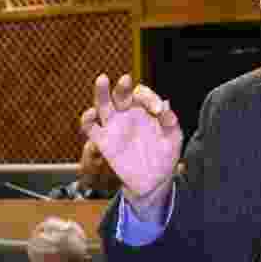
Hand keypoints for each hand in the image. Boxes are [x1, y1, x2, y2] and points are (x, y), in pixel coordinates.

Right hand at [80, 74, 181, 217]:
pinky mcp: (102, 141)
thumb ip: (171, 122)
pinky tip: (91, 113)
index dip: (148, 97)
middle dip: (123, 86)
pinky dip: (87, 119)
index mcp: (144, 110)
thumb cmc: (164, 157)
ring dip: (101, 92)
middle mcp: (127, 114)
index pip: (141, 94)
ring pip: (102, 104)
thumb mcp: (173, 139)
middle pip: (120, 93)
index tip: (158, 110)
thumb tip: (166, 105)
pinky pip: (90, 127)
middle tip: (126, 79)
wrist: (153, 182)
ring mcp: (114, 127)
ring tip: (102, 80)